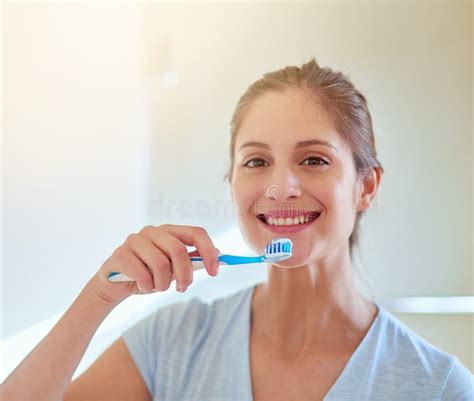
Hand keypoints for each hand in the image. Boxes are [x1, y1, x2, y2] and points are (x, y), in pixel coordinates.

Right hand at [90, 224, 219, 303]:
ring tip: (159, 287)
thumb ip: (192, 261)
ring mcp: (134, 240)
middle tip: (183, 288)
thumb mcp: (173, 269)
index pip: (196, 233)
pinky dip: (147, 287)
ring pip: (160, 264)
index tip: (214, 272)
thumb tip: (218, 255)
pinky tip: (143, 287)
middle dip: (185, 274)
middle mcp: (152, 231)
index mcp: (169, 231)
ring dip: (163, 284)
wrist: (116, 285)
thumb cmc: (148, 274)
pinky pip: (142, 274)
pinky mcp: (120, 254)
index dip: (208, 252)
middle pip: (179, 250)